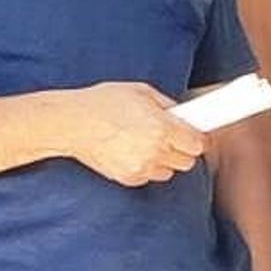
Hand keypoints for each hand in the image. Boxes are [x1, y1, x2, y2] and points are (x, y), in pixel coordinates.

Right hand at [59, 82, 206, 185]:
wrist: (72, 123)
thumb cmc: (104, 103)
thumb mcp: (142, 92)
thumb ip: (168, 105)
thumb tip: (185, 115)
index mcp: (162, 128)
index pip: (198, 144)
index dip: (197, 138)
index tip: (195, 135)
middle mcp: (155, 151)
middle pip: (188, 161)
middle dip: (183, 149)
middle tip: (171, 137)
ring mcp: (142, 168)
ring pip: (170, 171)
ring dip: (165, 159)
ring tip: (147, 143)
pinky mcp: (129, 179)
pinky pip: (150, 176)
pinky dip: (147, 167)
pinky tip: (133, 152)